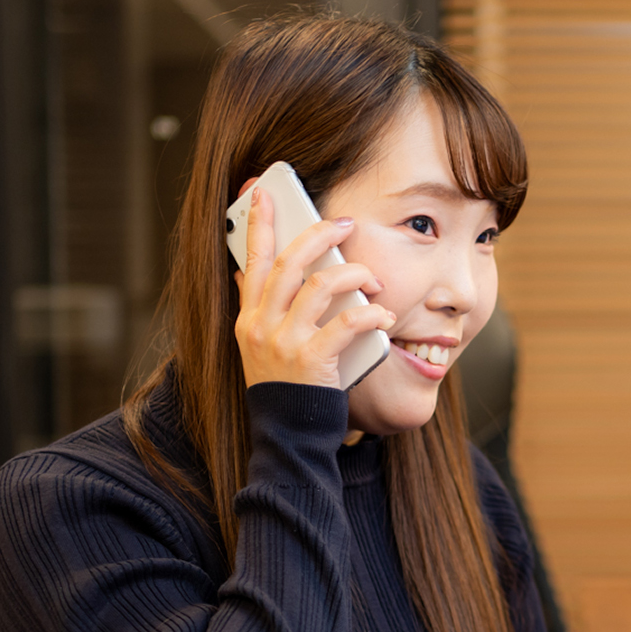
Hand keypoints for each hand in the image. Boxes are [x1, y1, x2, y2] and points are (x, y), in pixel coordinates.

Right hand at [233, 184, 396, 388]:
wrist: (287, 438)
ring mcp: (285, 343)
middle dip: (320, 235)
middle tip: (344, 223)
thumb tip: (246, 273)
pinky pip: (347, 322)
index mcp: (248, 318)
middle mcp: (261, 326)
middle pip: (289, 262)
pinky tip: (384, 316)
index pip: (251, 259)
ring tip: (373, 280)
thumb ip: (257, 310)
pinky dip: (371, 314)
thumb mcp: (257, 347)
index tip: (263, 193)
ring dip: (355, 275)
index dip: (258, 223)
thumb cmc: (283, 390)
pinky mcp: (312, 361)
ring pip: (322, 286)